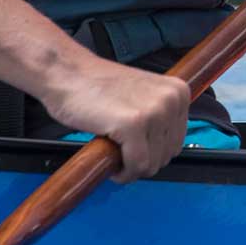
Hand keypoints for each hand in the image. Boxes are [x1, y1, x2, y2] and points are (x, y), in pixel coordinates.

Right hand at [40, 55, 192, 182]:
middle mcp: (172, 100)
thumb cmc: (97, 86)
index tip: (134, 150)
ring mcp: (154, 112)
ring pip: (151, 164)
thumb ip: (159, 118)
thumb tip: (163, 150)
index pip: (176, 142)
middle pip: (166, 156)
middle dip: (141, 161)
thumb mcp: (143, 96)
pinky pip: (136, 166)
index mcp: (178, 92)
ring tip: (113, 151)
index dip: (152, 152)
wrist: (67, 72)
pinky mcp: (133, 124)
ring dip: (130, 167)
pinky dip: (122, 172)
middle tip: (120, 152)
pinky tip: (108, 156)